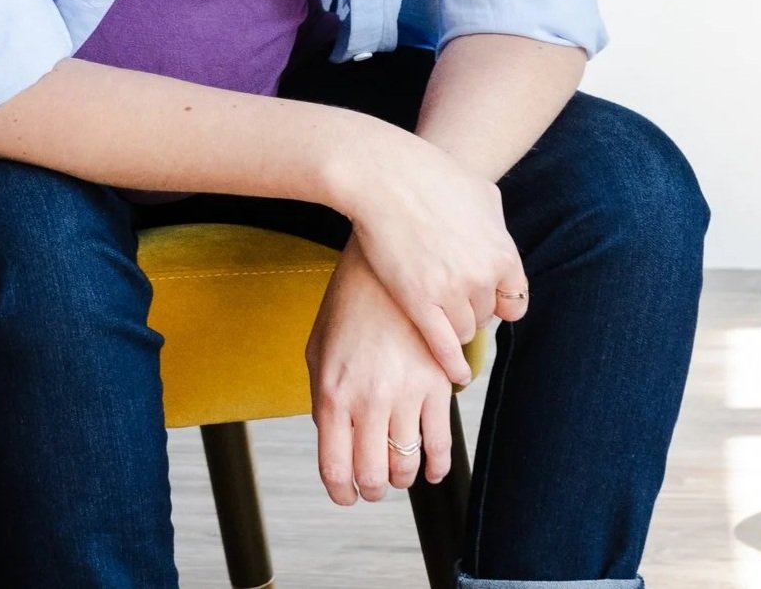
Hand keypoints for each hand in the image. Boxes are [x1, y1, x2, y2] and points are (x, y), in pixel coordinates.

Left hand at [306, 241, 458, 505]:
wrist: (387, 266)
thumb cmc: (348, 305)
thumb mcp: (319, 346)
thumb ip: (321, 396)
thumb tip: (332, 437)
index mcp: (331, 393)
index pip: (335, 468)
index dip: (341, 492)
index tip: (346, 495)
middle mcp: (367, 401)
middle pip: (372, 476)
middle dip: (370, 490)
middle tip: (372, 486)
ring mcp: (405, 395)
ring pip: (407, 466)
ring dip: (401, 479)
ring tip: (397, 472)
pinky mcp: (437, 386)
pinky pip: (441, 445)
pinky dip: (437, 467)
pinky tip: (431, 469)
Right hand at [337, 125, 529, 384]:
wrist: (382, 174)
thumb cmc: (427, 173)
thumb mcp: (480, 191)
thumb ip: (495, 222)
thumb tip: (498, 237)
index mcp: (502, 251)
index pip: (514, 300)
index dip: (497, 300)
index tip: (483, 298)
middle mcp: (482, 277)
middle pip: (485, 314)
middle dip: (469, 307)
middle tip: (447, 294)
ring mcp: (450, 292)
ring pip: (463, 330)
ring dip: (452, 326)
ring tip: (436, 315)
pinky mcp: (418, 302)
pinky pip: (443, 347)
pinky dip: (450, 363)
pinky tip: (453, 372)